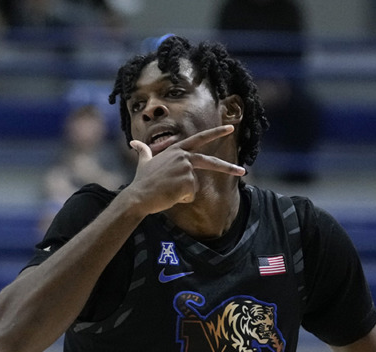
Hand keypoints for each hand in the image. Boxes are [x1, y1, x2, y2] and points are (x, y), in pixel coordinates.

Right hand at [126, 125, 244, 213]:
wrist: (139, 196)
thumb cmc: (142, 181)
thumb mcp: (143, 162)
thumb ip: (143, 151)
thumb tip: (133, 142)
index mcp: (176, 150)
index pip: (200, 138)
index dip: (216, 133)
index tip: (230, 128)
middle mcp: (184, 156)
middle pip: (211, 162)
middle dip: (228, 167)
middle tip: (242, 171)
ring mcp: (186, 169)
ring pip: (194, 186)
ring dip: (183, 193)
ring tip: (168, 190)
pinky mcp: (188, 182)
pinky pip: (191, 196)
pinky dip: (182, 199)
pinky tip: (170, 195)